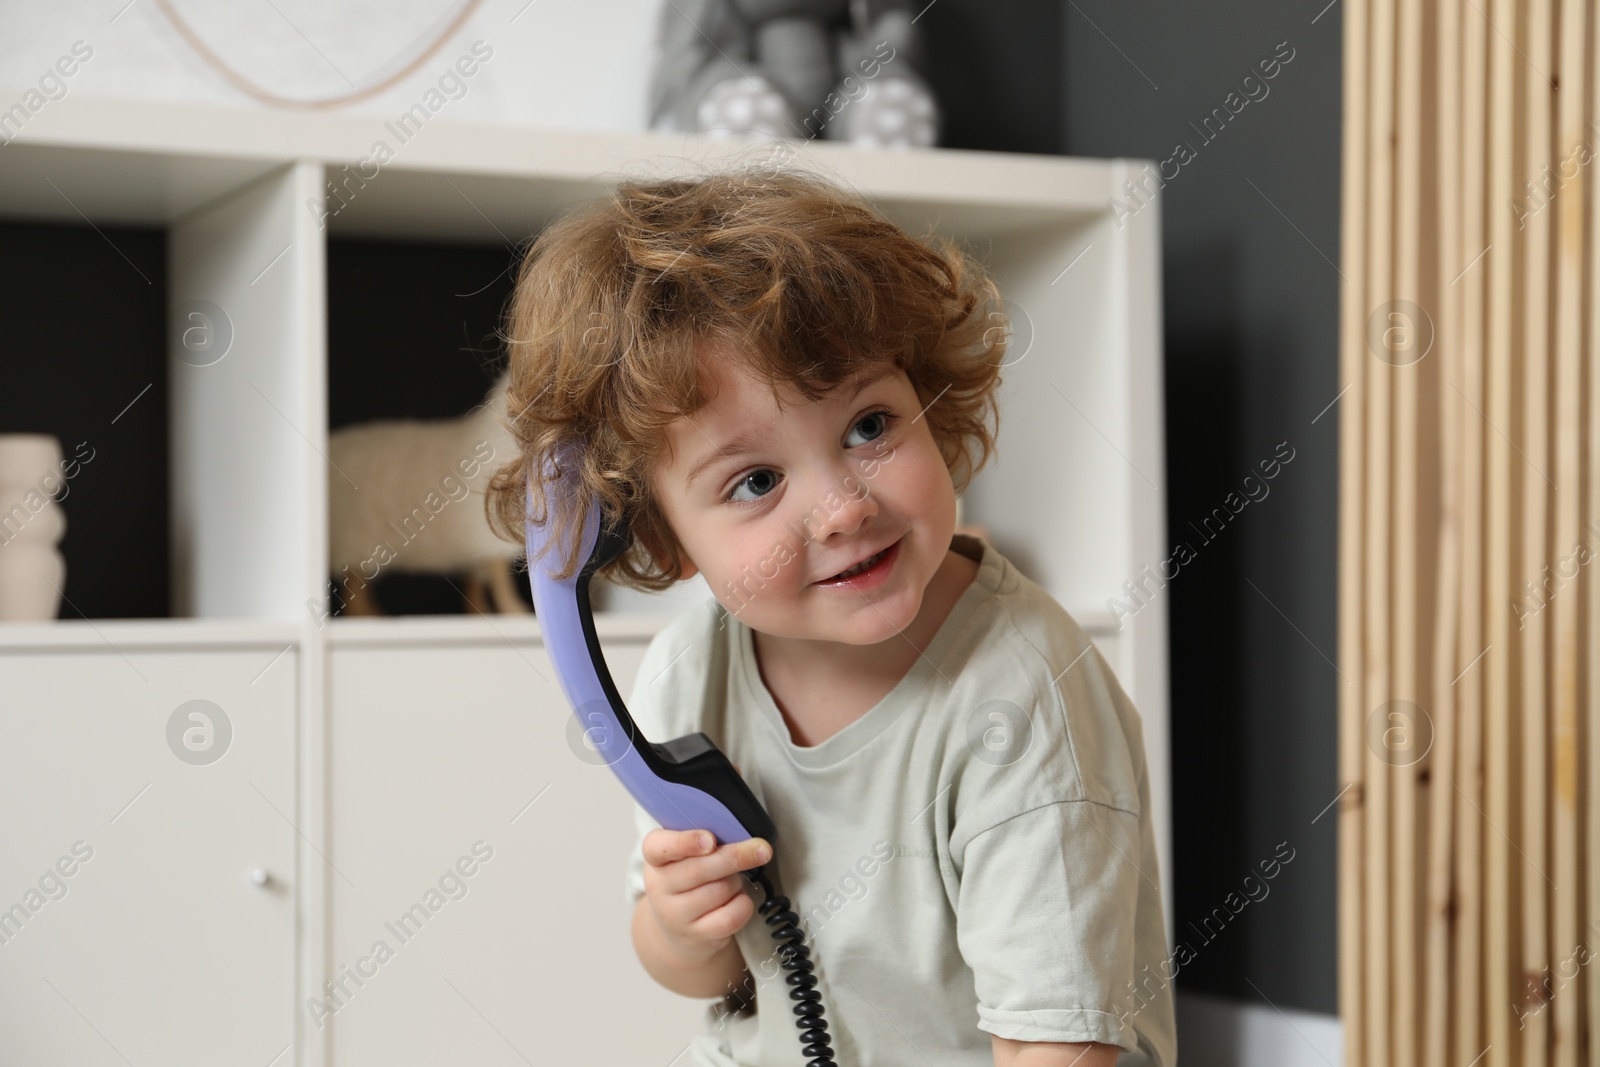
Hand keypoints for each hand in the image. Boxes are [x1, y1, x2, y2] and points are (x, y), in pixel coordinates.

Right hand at [640, 828, 771, 962]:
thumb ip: (706, 842)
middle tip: (761, 849)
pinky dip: (743, 904)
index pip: (657, 846)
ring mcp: (674, 915)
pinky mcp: (696, 935)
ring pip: (719, 891)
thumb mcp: (686, 857)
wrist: (680, 928)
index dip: (685, 841)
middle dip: (736, 856)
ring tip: (731, 882)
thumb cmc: (690, 880)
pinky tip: (738, 900)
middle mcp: (659, 887)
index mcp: (655, 858)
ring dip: (736, 882)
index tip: (710, 839)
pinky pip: (730, 917)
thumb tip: (746, 839)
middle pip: (700, 869)